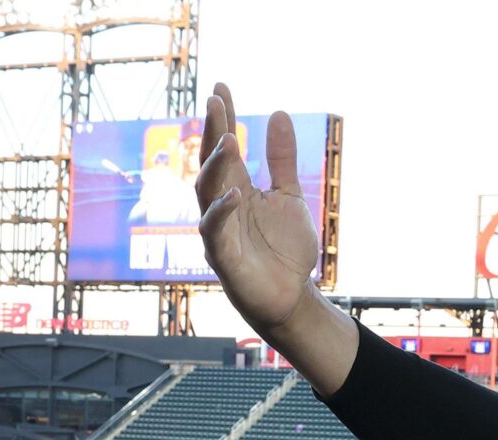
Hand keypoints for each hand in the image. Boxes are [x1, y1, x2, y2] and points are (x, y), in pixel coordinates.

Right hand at [194, 83, 354, 393]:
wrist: (291, 295)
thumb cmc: (284, 249)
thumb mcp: (289, 196)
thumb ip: (280, 159)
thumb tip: (278, 113)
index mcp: (236, 187)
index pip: (224, 147)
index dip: (221, 118)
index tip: (220, 87)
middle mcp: (222, 205)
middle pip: (211, 163)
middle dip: (212, 133)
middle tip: (215, 101)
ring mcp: (219, 230)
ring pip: (206, 192)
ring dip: (216, 166)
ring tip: (229, 140)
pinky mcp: (222, 256)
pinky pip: (215, 230)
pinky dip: (222, 211)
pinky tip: (234, 193)